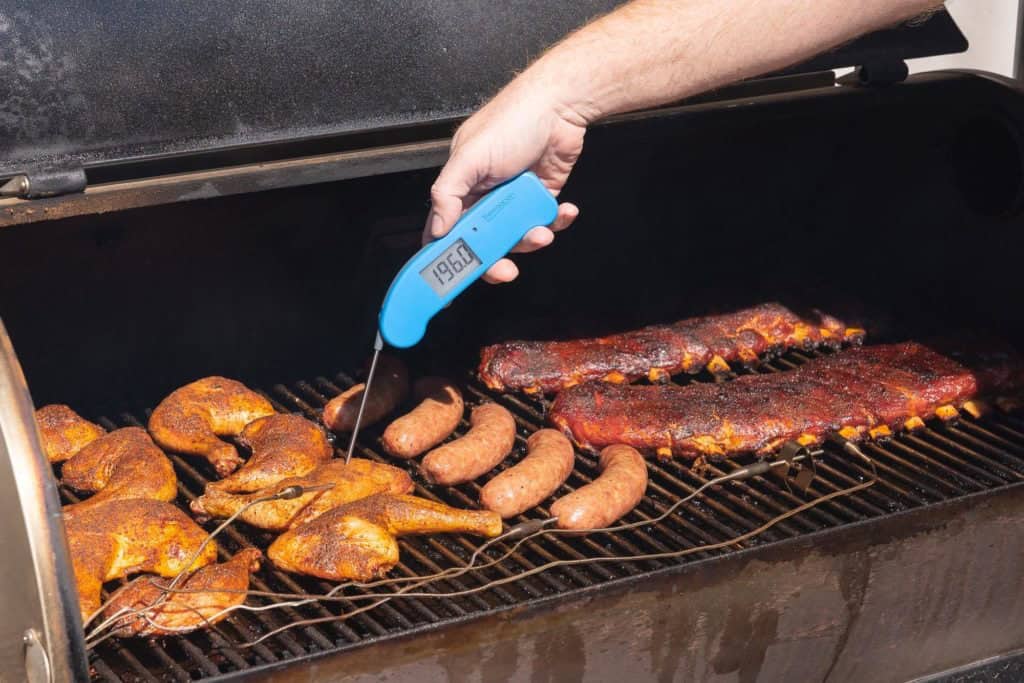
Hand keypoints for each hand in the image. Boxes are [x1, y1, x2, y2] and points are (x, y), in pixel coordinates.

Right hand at [424, 81, 584, 282]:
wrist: (560, 106)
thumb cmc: (512, 120)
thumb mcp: (469, 157)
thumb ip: (448, 194)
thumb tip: (437, 229)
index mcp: (461, 186)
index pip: (446, 229)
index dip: (448, 255)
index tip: (454, 276)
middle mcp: (487, 196)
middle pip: (484, 242)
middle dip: (495, 259)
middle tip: (505, 269)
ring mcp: (515, 199)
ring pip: (518, 237)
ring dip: (531, 240)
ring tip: (542, 232)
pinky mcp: (541, 198)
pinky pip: (546, 222)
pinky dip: (557, 222)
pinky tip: (564, 212)